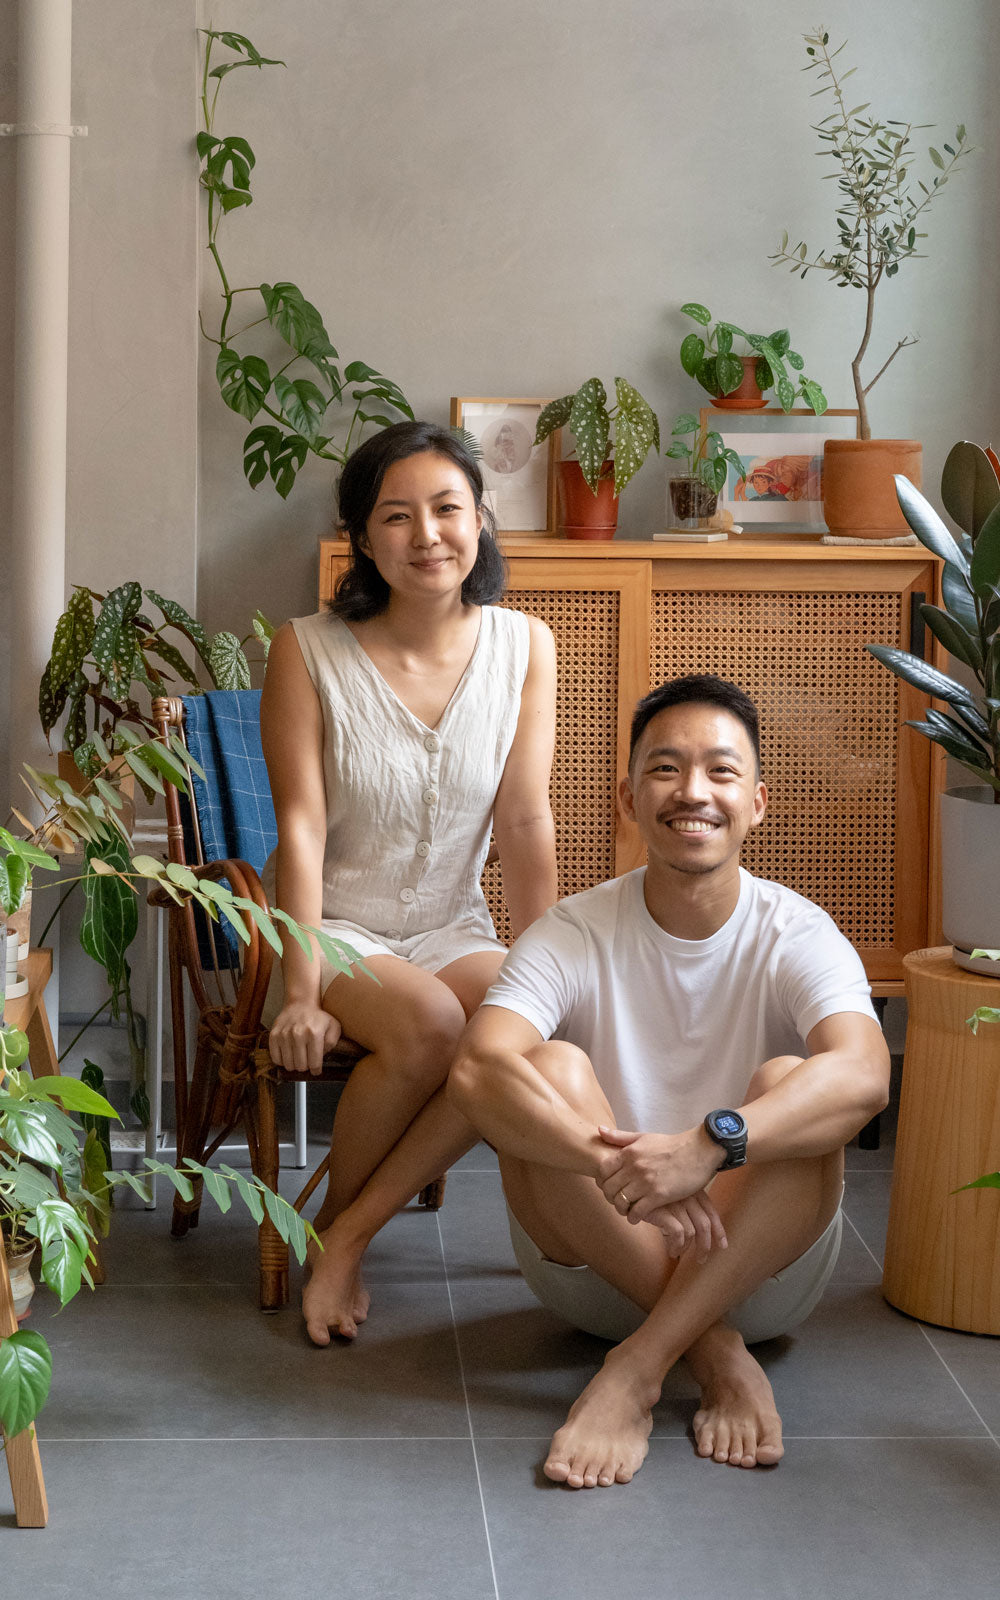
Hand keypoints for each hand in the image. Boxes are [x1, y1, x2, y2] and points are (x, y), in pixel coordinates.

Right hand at [268, 1000, 342, 1074]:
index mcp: (314, 1033)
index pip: (314, 1063)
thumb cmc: (318, 1018)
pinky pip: (276, 1059)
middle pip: (301, 1066)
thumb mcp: (334, 1027)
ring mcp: (284, 1035)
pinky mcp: (274, 1036)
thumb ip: (332, 1044)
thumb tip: (322, 1058)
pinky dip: (282, 1061)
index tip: (316, 1070)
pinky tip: (289, 1054)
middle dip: (305, 1067)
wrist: (300, 1004)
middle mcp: (298, 1034)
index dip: (316, 1070)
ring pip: (288, 1065)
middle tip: (307, 1060)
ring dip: (294, 1064)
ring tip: (298, 1056)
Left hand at [596, 1124, 720, 1220]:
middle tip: (617, 1201)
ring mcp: (646, 1181)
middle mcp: (634, 1166)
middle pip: (609, 1188)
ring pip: (621, 1201)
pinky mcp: (659, 1194)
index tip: (608, 1187)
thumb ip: (620, 1137)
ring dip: (621, 1209)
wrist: (698, 1151)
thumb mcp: (644, 1137)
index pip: (602, 1170)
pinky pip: (637, 1211)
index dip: (602, 1181)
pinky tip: (637, 1217)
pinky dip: (634, 1217)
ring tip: (627, 1210)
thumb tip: (598, 1130)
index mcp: (629, 1152)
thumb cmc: (671, 1145)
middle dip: (610, 1197)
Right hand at [644, 1191, 727, 1261]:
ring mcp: (676, 1202)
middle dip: (705, 1245)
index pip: (711, 1211)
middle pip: (705, 1224)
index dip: (719, 1230)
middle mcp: (686, 1194)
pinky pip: (678, 1234)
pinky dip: (676, 1246)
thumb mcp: (669, 1192)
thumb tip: (692, 1231)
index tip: (722, 1245)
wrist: (626, 1181)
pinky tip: (670, 1250)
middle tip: (701, 1259)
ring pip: (692, 1232)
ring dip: (686, 1248)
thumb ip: (683, 1205)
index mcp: (691, 1189)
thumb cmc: (646, 1189)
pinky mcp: (664, 1210)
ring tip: (677, 1253)